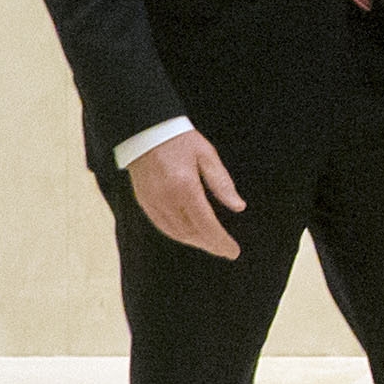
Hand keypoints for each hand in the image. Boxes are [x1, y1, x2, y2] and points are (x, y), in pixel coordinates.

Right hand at [127, 130, 246, 260]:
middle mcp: (166, 199)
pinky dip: (178, 234)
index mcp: (185, 187)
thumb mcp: (208, 156)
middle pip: (191, 233)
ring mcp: (152, 202)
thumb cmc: (181, 140)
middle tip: (227, 251)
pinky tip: (190, 235)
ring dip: (195, 242)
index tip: (233, 251)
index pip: (206, 224)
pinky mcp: (144, 201)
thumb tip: (239, 207)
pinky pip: (162, 225)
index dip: (220, 241)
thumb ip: (222, 183)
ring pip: (176, 232)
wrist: (145, 131)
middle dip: (210, 245)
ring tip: (212, 245)